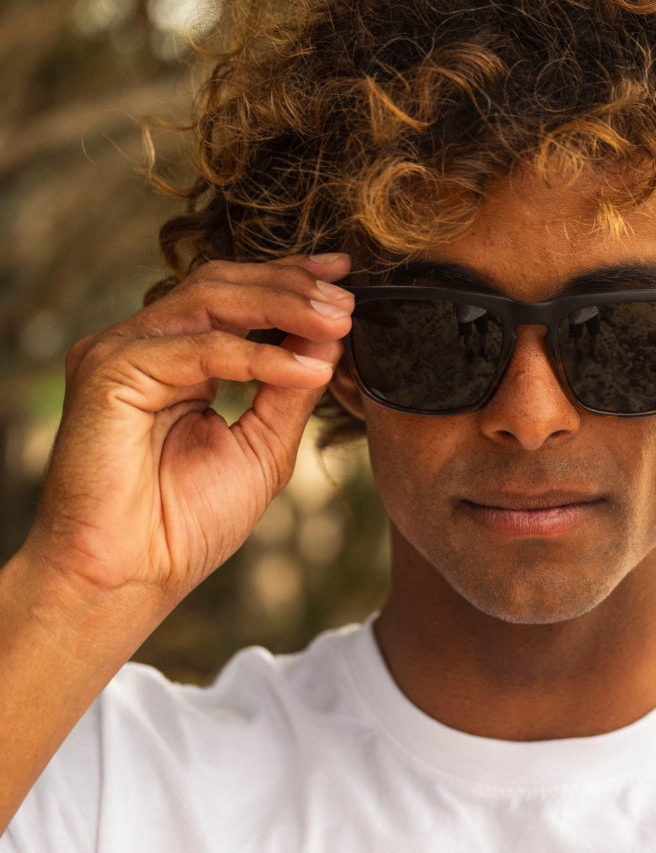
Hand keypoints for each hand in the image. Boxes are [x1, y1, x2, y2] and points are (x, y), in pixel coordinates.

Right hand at [23, 251, 353, 619]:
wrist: (131, 575)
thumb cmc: (185, 523)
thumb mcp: (261, 447)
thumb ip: (290, 390)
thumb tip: (332, 335)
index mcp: (174, 359)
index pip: (232, 298)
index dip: (289, 281)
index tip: (346, 278)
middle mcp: (143, 345)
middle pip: (221, 285)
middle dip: (291, 286)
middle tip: (350, 297)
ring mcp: (121, 352)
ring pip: (210, 301)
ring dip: (282, 306)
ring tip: (338, 321)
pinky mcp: (109, 370)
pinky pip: (200, 350)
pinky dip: (259, 357)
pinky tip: (307, 370)